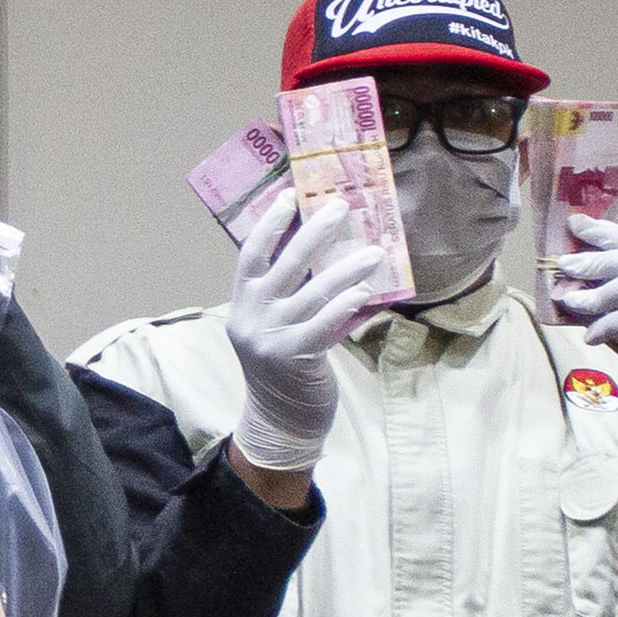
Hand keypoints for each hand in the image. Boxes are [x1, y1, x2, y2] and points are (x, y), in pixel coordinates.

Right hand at [223, 186, 392, 472]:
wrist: (278, 421)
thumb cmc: (283, 369)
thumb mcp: (273, 328)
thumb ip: (288, 297)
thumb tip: (329, 257)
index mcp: (242, 304)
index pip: (251, 254)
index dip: (271, 224)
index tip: (291, 195)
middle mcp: (252, 316)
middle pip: (285, 263)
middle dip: (316, 231)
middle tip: (342, 207)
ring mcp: (270, 337)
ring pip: (313, 291)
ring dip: (347, 267)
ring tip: (375, 251)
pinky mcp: (293, 356)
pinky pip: (324, 322)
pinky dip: (346, 304)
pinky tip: (366, 291)